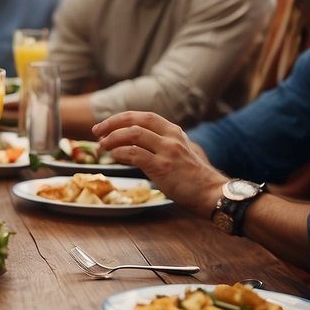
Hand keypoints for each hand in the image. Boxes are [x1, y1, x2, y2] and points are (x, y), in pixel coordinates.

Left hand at [92, 111, 225, 212]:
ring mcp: (167, 151)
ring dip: (112, 139)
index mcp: (174, 132)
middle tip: (96, 132)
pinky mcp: (163, 167)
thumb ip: (159, 147)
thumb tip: (130, 148)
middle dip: (112, 123)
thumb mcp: (178, 154)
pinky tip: (113, 157)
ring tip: (102, 146)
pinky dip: (120, 153)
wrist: (212, 194)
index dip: (121, 119)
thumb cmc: (193, 178)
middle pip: (136, 120)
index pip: (143, 116)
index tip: (105, 126)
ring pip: (133, 134)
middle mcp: (171, 137)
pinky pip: (134, 154)